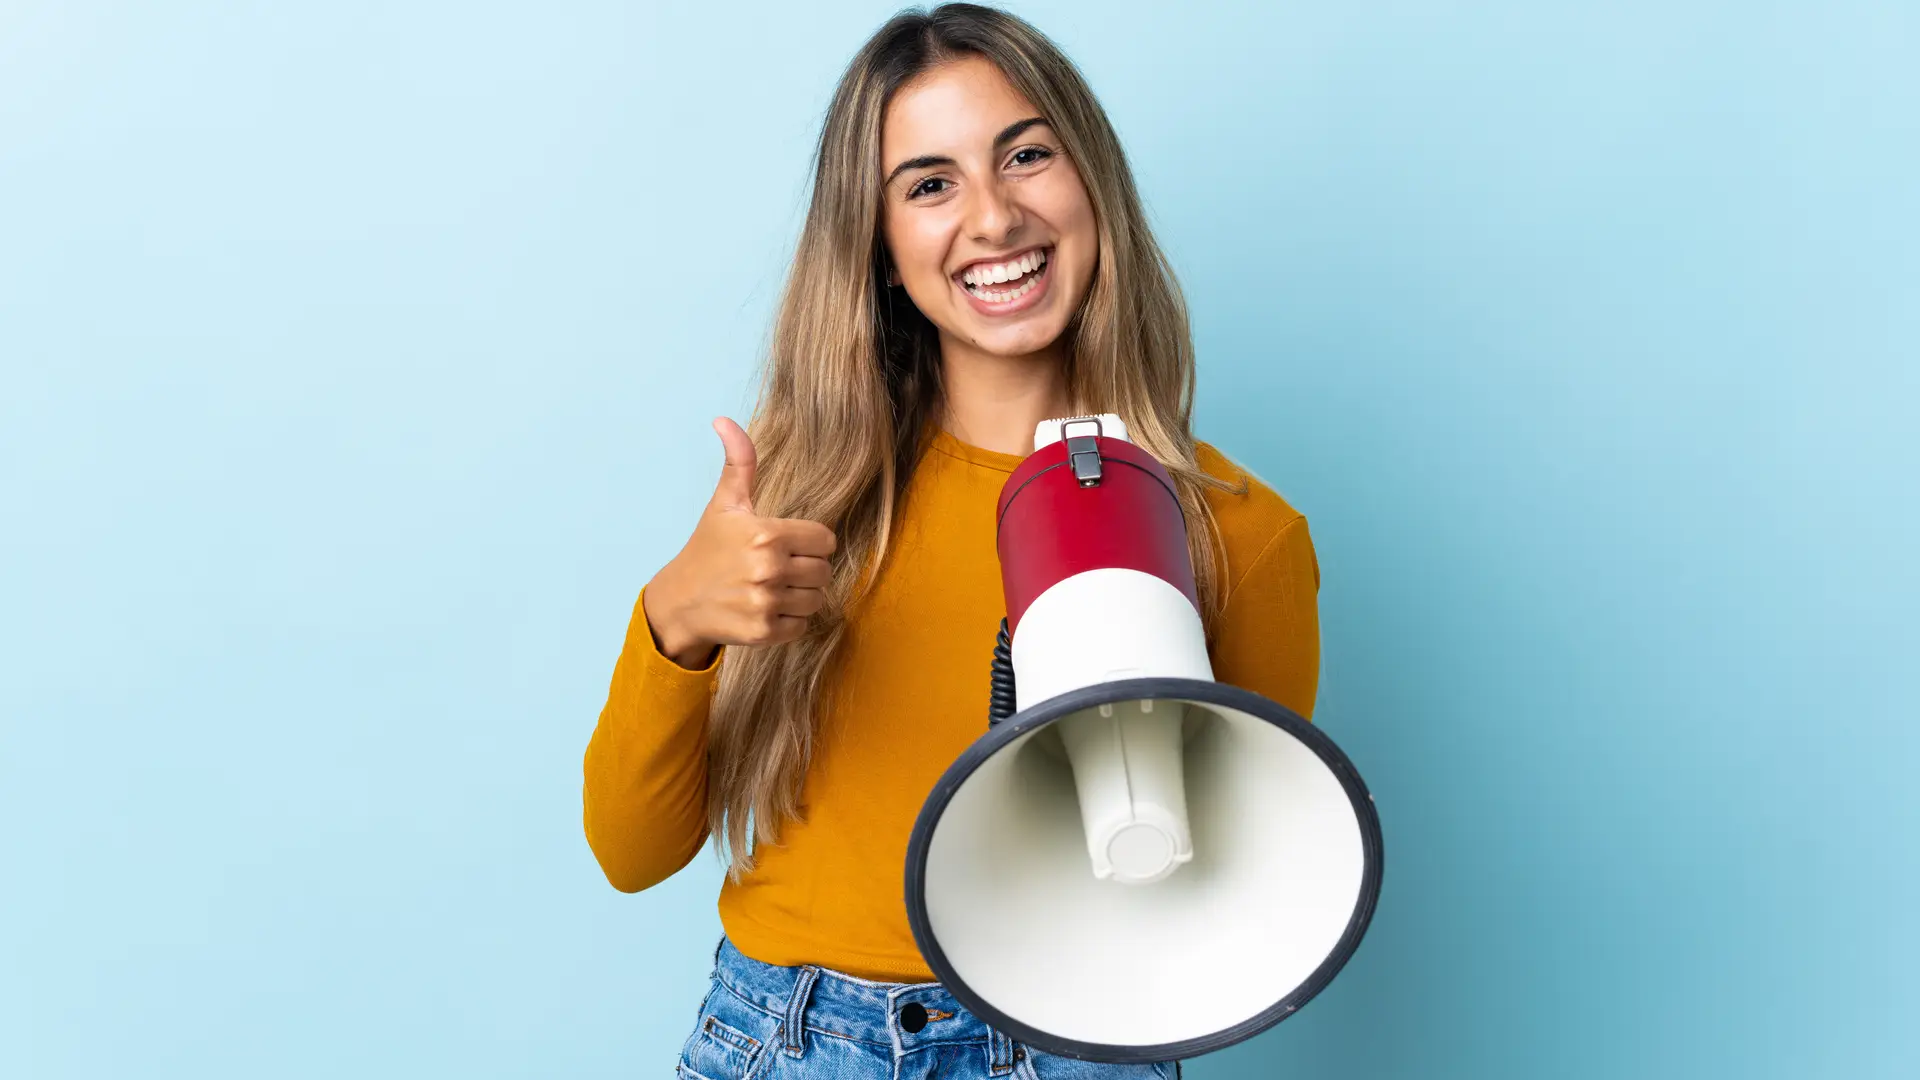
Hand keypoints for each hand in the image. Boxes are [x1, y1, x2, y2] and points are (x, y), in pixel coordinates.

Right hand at [642, 417, 837, 666]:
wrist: (680, 601)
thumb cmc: (708, 549)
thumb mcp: (725, 504)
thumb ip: (738, 461)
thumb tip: (724, 420)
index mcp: (766, 534)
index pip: (825, 541)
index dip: (811, 542)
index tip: (789, 545)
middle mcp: (768, 569)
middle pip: (824, 571)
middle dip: (806, 570)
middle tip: (779, 568)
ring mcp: (766, 602)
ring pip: (817, 599)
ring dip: (801, 596)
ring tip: (774, 588)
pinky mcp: (764, 632)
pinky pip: (802, 625)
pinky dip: (790, 620)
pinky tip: (766, 608)